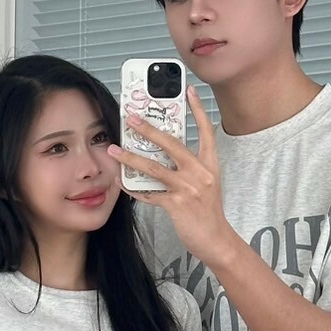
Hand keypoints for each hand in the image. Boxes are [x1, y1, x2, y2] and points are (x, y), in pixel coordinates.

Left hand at [109, 86, 236, 266]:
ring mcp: (188, 188)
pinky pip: (149, 194)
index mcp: (210, 164)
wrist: (216, 239)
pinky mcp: (176, 205)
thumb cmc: (208, 211)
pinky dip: (133, 189)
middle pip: (171, 143)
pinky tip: (121, 182)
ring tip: (114, 150)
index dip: (198, 109)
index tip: (189, 90)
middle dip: (148, 129)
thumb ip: (190, 167)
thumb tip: (163, 154)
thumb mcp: (206, 183)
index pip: (206, 131)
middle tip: (131, 117)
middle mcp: (200, 173)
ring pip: (154, 167)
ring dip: (130, 158)